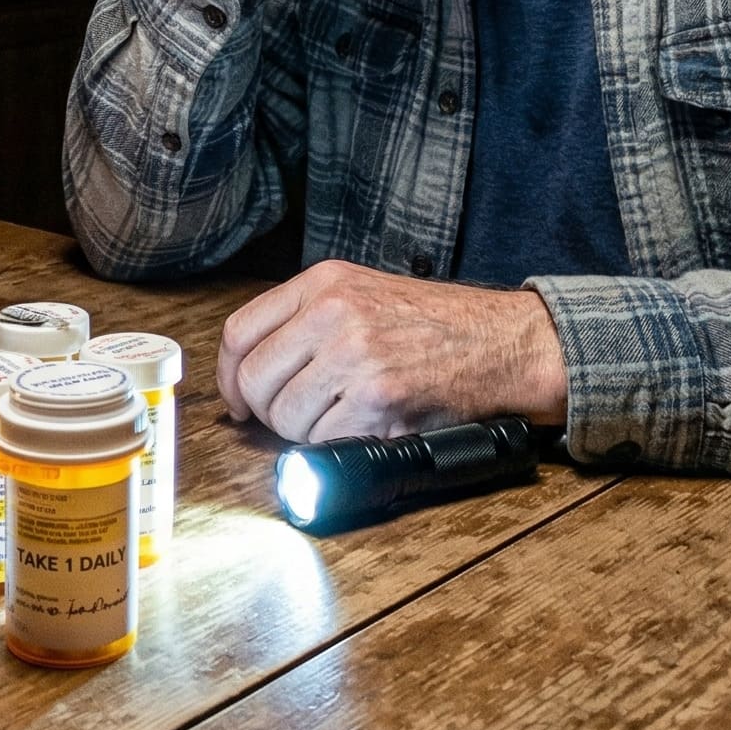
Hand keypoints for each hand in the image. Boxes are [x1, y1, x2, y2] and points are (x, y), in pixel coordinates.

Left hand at [216, 258, 567, 443]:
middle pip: (255, 381)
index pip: (239, 331)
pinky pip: (323, 441)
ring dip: (305, 433)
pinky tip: (367, 427)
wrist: (501, 341)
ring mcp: (354, 355)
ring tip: (343, 418)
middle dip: (268, 413)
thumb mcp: (364, 294)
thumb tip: (248, 374)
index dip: (229, 377)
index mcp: (324, 282)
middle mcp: (333, 312)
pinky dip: (338, 447)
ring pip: (284, 418)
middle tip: (298, 418)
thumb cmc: (436, 325)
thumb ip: (307, 321)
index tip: (237, 400)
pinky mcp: (377, 398)